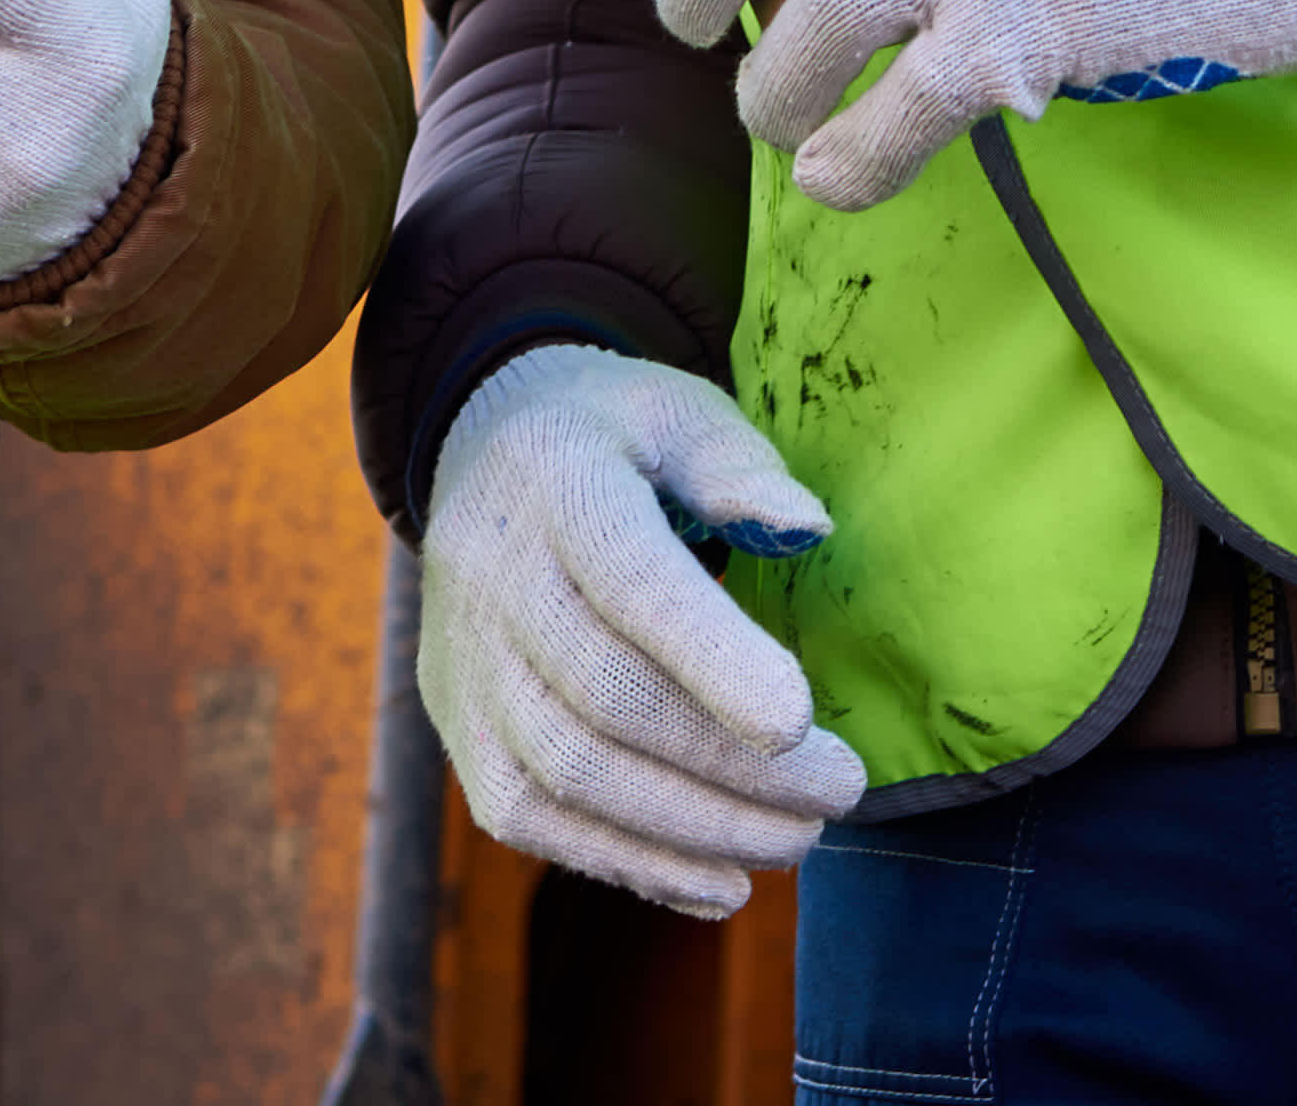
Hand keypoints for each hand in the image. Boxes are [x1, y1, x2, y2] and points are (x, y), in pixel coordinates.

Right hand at [419, 343, 864, 914]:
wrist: (478, 453)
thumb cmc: (614, 439)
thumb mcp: (680, 411)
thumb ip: (740, 467)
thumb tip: (807, 530)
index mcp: (555, 482)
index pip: (627, 579)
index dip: (710, 657)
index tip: (799, 723)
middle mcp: (488, 576)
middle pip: (605, 699)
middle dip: (731, 768)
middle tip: (839, 792)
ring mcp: (461, 660)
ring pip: (567, 776)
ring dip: (693, 828)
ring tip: (796, 839)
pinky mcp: (457, 726)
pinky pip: (530, 820)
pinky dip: (631, 865)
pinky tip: (720, 885)